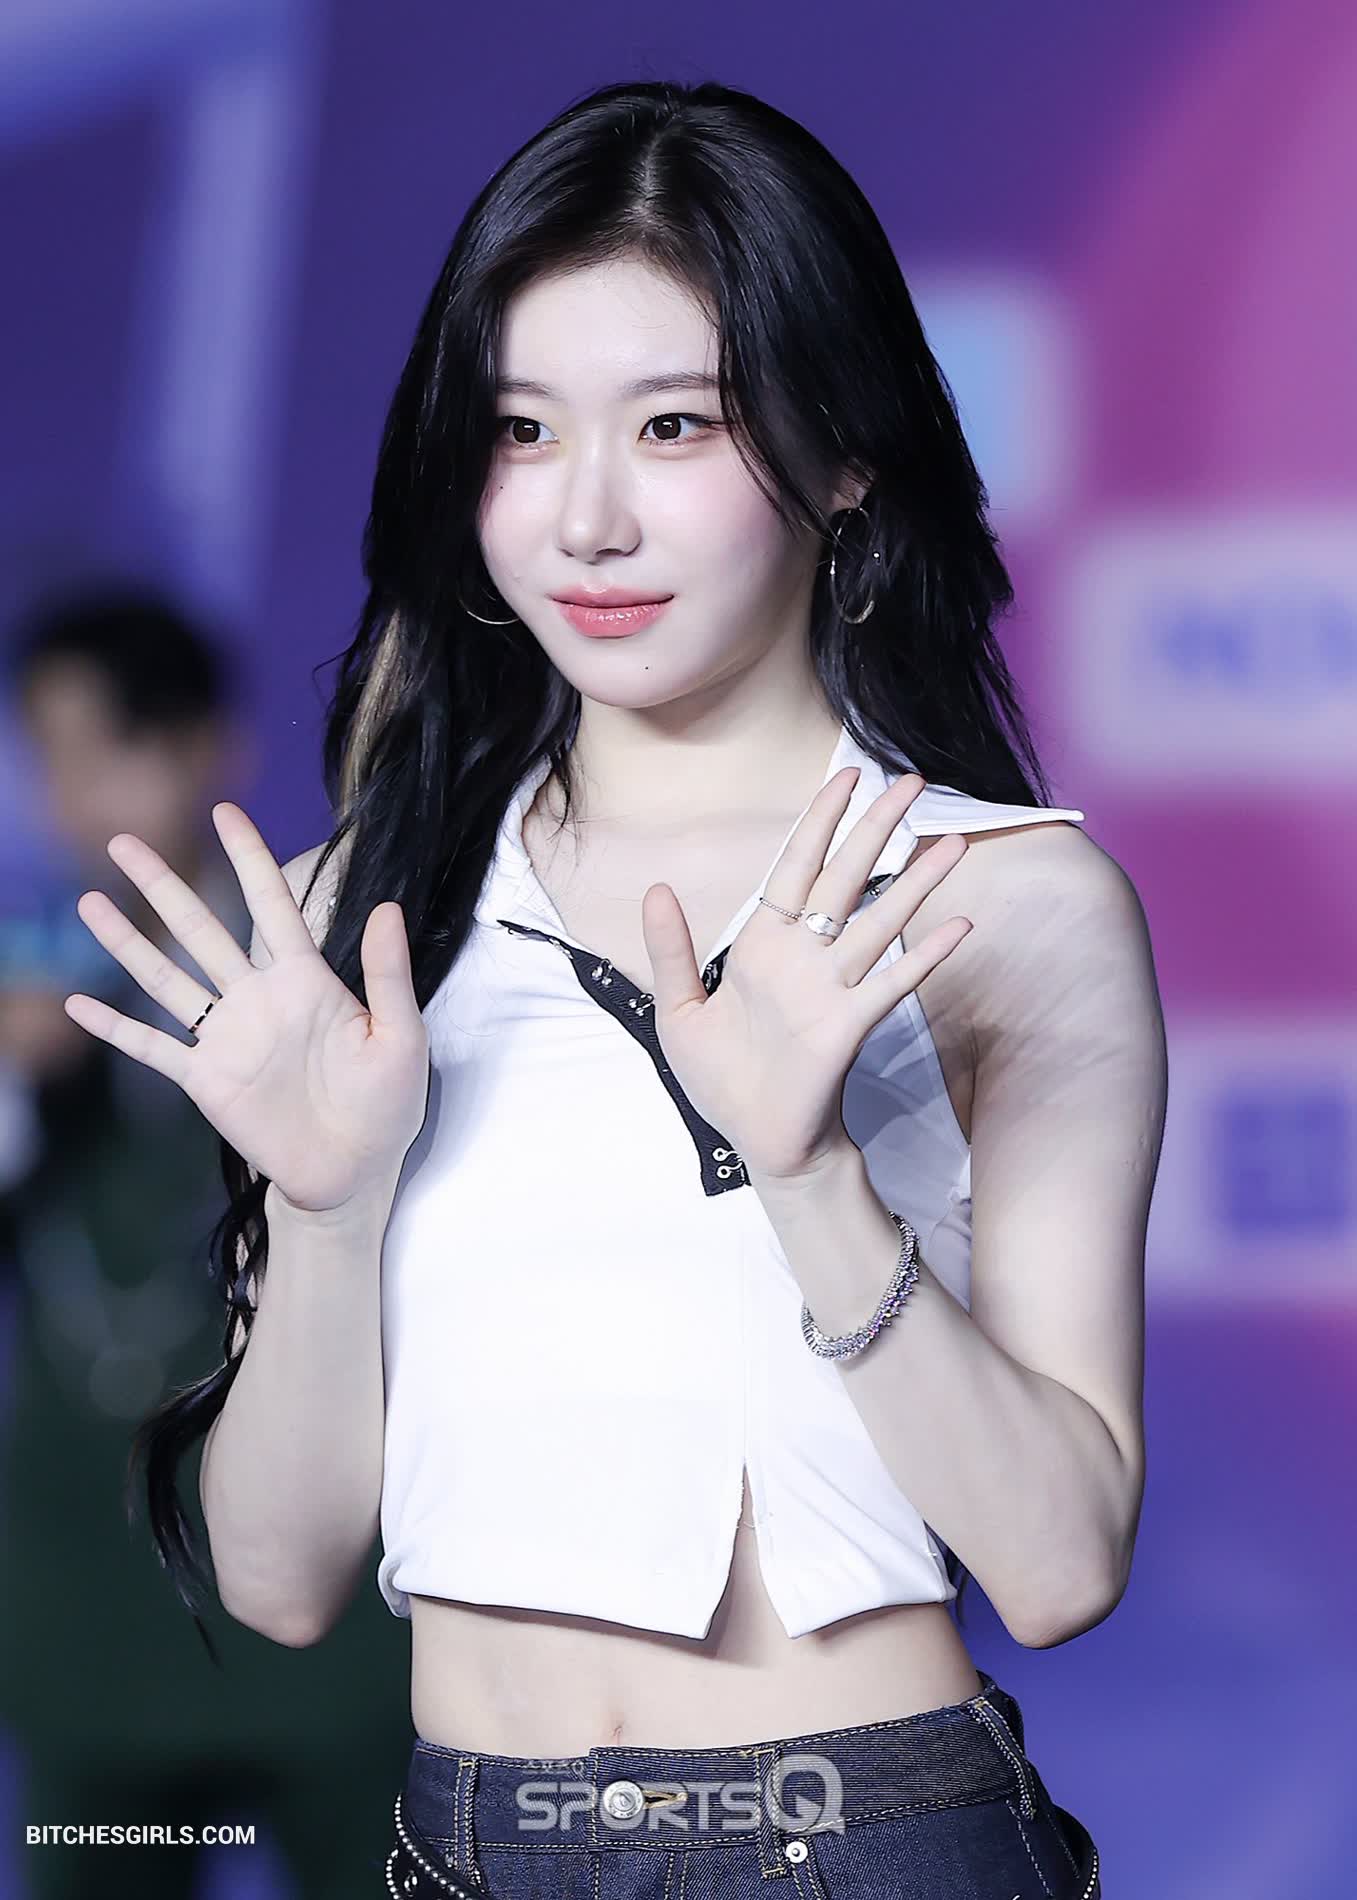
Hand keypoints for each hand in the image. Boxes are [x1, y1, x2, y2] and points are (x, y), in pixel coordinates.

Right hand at [61, 804, 429, 1214]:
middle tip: (124, 842)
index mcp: (306, 979)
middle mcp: (258, 998)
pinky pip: (153, 1047)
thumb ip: (388, 974)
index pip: (272, 903)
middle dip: (163, 885)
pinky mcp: (206, 1079)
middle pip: (201, 928)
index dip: (248, 857)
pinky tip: (80, 1003)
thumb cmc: (386, 1104)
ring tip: (89, 904)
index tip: (224, 812)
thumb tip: (387, 906)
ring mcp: (227, 1037)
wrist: (355, 1172)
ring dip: (127, 942)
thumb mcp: (401, 1036)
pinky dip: (116, 1027)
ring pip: (166, 977)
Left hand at [639, 767, 972, 1180]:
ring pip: (880, 919)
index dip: (821, 821)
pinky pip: (893, 981)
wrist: (755, 1139)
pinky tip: (959, 925)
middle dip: (878, 829)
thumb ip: (670, 950)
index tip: (847, 776)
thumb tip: (656, 888)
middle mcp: (805, 956)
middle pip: (847, 877)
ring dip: (918, 881)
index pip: (797, 866)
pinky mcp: (850, 1025)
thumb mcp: (678, 1010)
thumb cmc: (722, 1078)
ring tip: (952, 842)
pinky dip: (924, 954)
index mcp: (765, 944)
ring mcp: (833, 987)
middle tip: (913, 783)